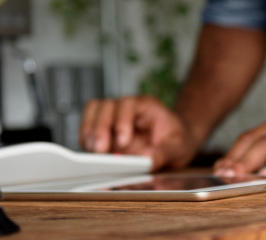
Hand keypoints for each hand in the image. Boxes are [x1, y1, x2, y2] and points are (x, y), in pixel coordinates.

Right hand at [79, 96, 198, 170]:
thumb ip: (164, 153)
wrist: (174, 143)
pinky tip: (91, 153)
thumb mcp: (178, 147)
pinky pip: (89, 126)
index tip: (122, 142)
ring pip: (93, 112)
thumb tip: (145, 160)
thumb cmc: (177, 140)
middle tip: (101, 151)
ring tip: (93, 152)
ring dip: (89, 131)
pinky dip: (86, 139)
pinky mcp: (104, 130)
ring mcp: (113, 117)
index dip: (122, 121)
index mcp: (146, 105)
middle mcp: (127, 108)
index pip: (128, 105)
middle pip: (106, 106)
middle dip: (100, 128)